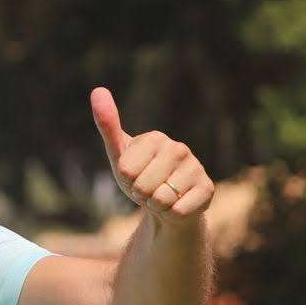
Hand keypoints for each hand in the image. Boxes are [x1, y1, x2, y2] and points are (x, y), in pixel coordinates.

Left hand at [91, 87, 212, 224]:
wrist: (167, 204)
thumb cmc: (140, 177)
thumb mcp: (119, 155)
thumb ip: (107, 125)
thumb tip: (98, 89)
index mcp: (156, 138)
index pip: (125, 170)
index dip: (126, 180)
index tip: (135, 175)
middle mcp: (179, 149)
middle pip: (143, 187)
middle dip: (141, 195)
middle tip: (149, 189)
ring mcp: (196, 168)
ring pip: (161, 200)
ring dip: (157, 205)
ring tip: (162, 196)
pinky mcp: (208, 189)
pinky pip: (178, 211)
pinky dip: (172, 214)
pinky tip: (177, 205)